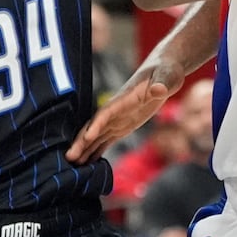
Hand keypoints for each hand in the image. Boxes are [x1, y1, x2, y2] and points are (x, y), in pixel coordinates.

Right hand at [66, 58, 185, 163]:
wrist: (164, 71)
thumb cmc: (166, 70)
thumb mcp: (167, 76)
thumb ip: (162, 83)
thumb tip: (158, 89)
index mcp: (125, 97)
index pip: (106, 112)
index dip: (96, 124)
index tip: (87, 138)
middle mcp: (116, 109)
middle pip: (95, 126)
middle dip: (82, 141)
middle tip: (69, 158)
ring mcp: (118, 117)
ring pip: (97, 135)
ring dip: (85, 149)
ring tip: (73, 166)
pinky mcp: (124, 125)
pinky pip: (107, 139)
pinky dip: (97, 150)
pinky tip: (88, 162)